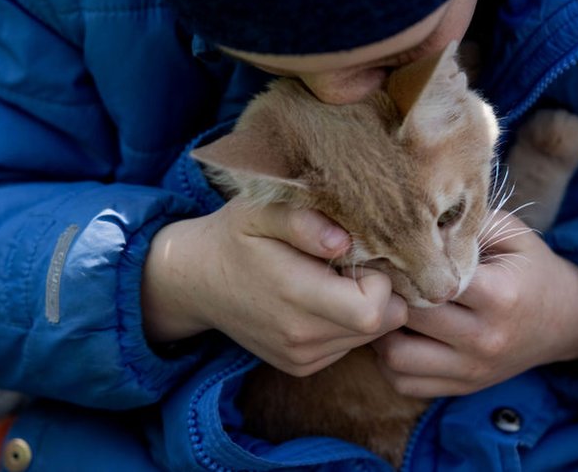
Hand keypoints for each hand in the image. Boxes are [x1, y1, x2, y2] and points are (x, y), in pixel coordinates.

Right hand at [142, 199, 407, 375]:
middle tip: (352, 265)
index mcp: (295, 296)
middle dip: (381, 293)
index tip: (359, 255)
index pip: (374, 310)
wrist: (195, 280)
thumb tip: (343, 242)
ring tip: (332, 279)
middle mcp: (300, 338)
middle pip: (382, 325)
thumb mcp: (260, 210)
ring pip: (370, 338)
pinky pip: (349, 347)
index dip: (380, 280)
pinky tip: (321, 298)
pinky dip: (347, 323)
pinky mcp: (301, 366)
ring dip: (365, 308)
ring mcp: (301, 358)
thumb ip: (302, 221)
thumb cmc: (234, 236)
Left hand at [371, 210, 577, 396]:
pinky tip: (397, 334)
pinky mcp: (462, 387)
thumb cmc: (531, 268)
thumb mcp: (512, 234)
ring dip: (381, 331)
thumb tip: (414, 222)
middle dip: (387, 293)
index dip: (402, 262)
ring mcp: (472, 369)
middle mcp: (485, 338)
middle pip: (409, 316)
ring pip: (397, 357)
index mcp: (499, 295)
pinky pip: (404, 382)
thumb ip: (468, 224)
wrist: (566, 321)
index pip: (430, 280)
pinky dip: (389, 360)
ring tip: (387, 306)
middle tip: (378, 275)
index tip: (391, 249)